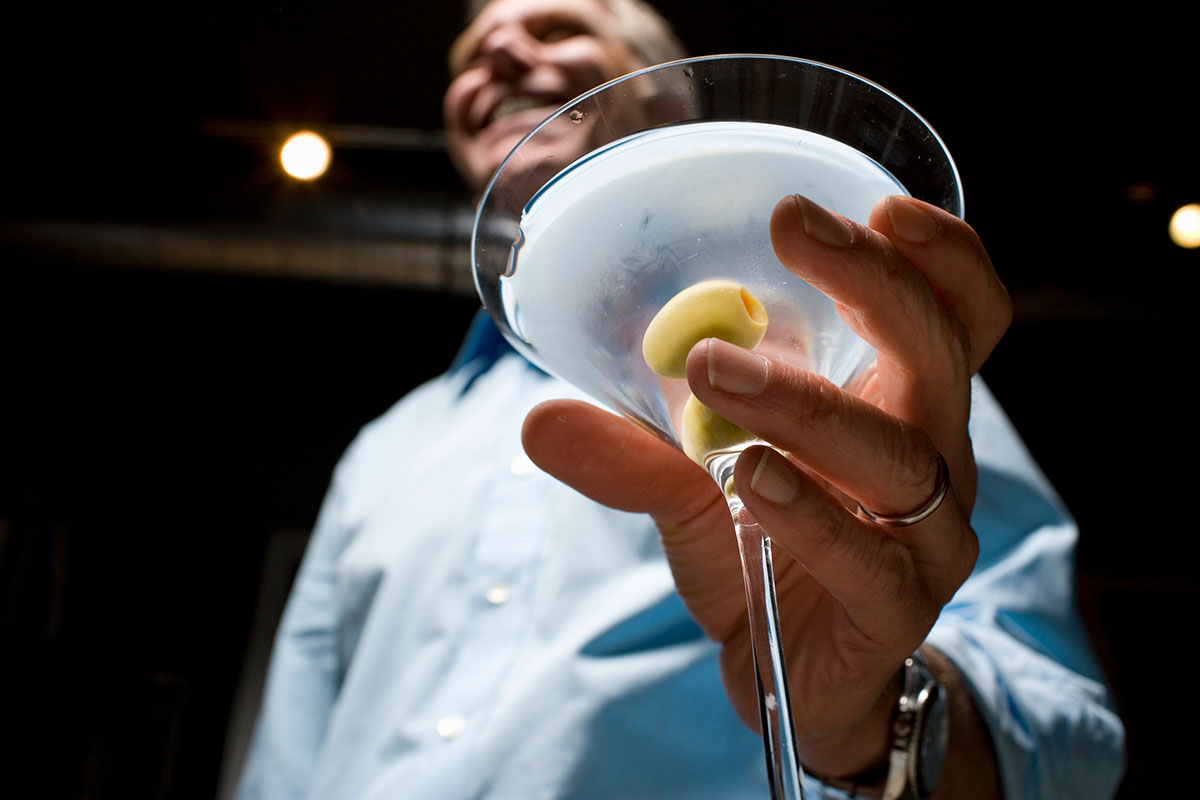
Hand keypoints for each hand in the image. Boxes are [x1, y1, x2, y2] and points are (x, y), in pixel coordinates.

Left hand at [521, 194, 1010, 779]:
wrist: (799, 678)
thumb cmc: (767, 556)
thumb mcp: (693, 491)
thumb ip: (632, 453)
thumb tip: (536, 421)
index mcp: (900, 408)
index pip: (959, 315)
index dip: (940, 256)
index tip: (879, 201)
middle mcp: (931, 460)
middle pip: (941, 354)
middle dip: (874, 282)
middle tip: (794, 227)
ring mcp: (927, 539)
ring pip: (901, 456)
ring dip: (807, 405)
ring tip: (718, 374)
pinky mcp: (899, 609)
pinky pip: (869, 557)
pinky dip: (807, 513)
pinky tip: (749, 481)